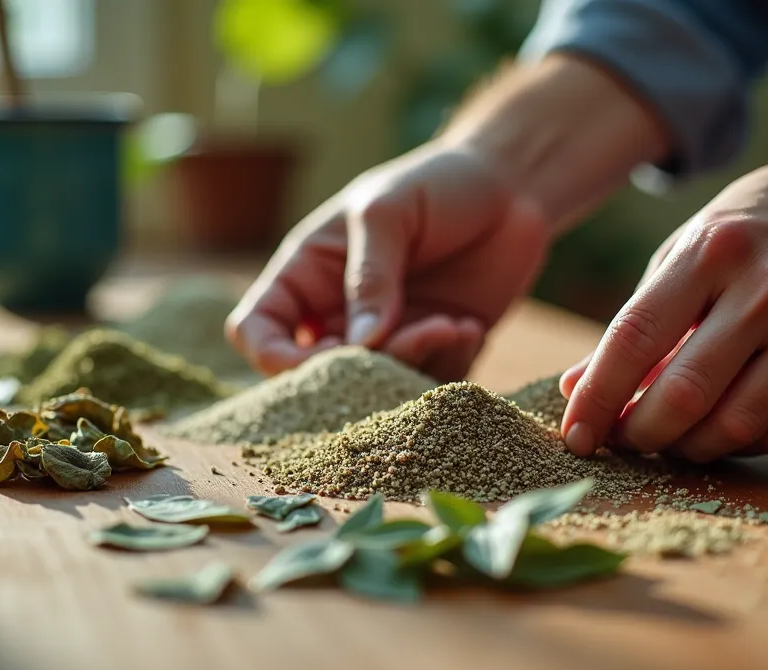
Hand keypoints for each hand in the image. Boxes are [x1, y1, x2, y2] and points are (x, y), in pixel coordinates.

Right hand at [225, 140, 548, 381]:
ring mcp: (389, 335)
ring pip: (378, 388)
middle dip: (361, 372)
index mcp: (308, 273)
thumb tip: (363, 343)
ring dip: (414, 367)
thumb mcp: (389, 212)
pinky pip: (429, 383)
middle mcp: (340, 313)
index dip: (273, 356)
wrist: (510, 186)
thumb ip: (370, 276)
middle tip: (411, 336)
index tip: (322, 356)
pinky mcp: (437, 349)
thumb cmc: (437, 183)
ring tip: (452, 324)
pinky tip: (470, 326)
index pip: (258, 329)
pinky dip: (448, 365)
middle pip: (318, 375)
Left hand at [559, 116, 767, 460]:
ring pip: (735, 426)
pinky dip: (739, 442)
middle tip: (621, 441)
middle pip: (685, 394)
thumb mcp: (689, 248)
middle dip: (639, 434)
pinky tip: (721, 427)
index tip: (574, 433)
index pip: (635, 338)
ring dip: (688, 448)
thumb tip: (578, 387)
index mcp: (714, 250)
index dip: (597, 397)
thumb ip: (637, 319)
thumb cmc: (759, 227)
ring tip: (668, 440)